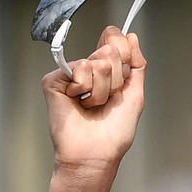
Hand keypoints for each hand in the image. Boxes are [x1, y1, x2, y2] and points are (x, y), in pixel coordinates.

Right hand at [41, 24, 145, 172]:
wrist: (95, 154)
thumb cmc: (113, 134)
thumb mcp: (135, 96)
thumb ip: (137, 65)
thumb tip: (131, 36)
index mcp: (107, 71)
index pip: (116, 41)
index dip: (124, 55)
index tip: (124, 76)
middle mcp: (89, 69)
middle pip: (110, 50)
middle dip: (114, 80)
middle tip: (106, 100)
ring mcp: (70, 73)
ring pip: (96, 63)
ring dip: (100, 91)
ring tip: (92, 106)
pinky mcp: (54, 79)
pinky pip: (78, 70)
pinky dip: (84, 90)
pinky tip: (78, 102)